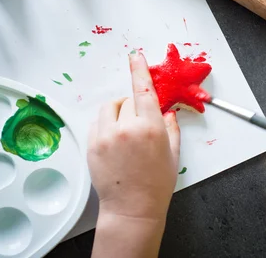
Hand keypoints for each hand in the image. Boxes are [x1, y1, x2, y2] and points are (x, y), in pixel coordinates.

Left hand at [88, 50, 180, 221]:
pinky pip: (98, 122)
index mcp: (151, 128)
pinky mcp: (92, 144)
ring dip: (118, 112)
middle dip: (134, 108)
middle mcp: (127, 128)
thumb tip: (167, 111)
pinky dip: (106, 125)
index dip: (140, 70)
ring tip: (125, 131)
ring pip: (110, 108)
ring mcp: (106, 136)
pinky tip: (114, 141)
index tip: (136, 55)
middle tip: (139, 126)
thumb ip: (171, 128)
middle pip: (127, 100)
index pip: (143, 90)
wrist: (132, 209)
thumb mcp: (172, 154)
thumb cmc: (156, 185)